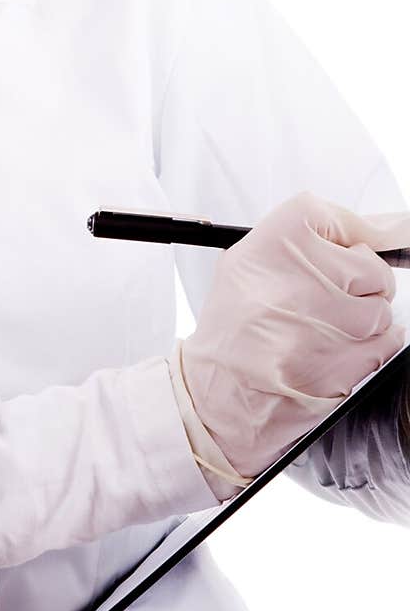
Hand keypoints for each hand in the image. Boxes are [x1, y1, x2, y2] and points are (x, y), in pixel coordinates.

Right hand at [178, 191, 408, 478]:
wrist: (220, 390)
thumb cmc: (233, 326)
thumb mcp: (252, 261)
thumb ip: (317, 236)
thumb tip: (391, 227)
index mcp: (276, 241)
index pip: (345, 220)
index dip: (352, 239)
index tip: (351, 250)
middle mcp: (303, 276)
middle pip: (372, 266)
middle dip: (359, 285)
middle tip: (325, 299)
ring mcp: (328, 320)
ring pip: (380, 309)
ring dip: (361, 321)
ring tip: (321, 330)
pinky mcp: (348, 361)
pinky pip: (386, 343)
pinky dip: (367, 349)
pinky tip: (331, 351)